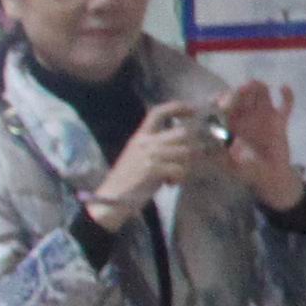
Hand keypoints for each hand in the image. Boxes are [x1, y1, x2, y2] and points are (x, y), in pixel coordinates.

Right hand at [90, 103, 209, 220]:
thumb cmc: (128, 179)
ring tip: (177, 176)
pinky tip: (170, 183)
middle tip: (191, 161)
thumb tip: (186, 144)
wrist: (112, 198)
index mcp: (140, 136)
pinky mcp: (152, 169)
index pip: (158, 112)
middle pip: (182, 132)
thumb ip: (159, 147)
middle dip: (193, 146)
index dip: (177, 107)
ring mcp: (148, 155)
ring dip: (187, 165)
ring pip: (185, 151)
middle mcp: (144, 142)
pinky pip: (180, 169)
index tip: (194, 110)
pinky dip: (180, 178)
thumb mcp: (141, 156)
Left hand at [214, 79, 303, 210]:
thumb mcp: (232, 165)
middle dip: (242, 92)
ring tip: (260, 85)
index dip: (223, 102)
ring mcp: (263, 116)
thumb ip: (227, 154)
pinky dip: (287, 96)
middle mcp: (245, 116)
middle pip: (242, 98)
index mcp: (230, 125)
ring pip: (261, 97)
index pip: (225, 108)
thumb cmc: (247, 171)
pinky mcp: (280, 120)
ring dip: (260, 89)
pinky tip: (283, 88)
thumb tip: (224, 141)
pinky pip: (285, 105)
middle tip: (244, 88)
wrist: (270, 176)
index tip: (223, 100)